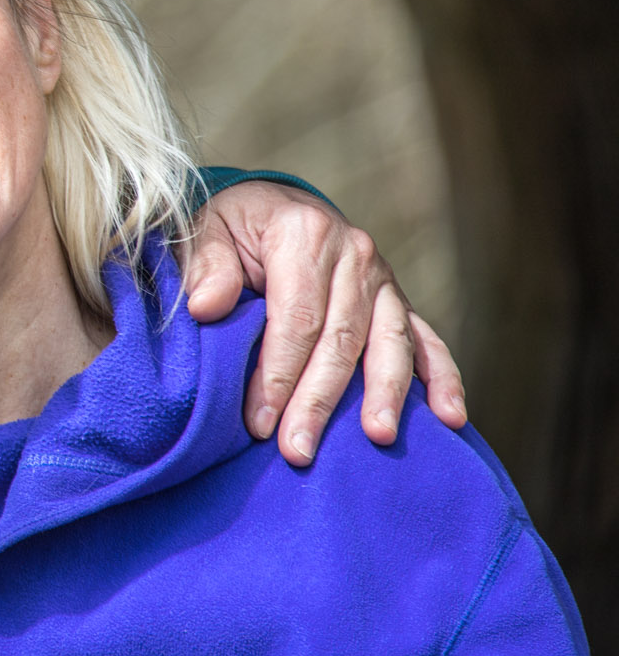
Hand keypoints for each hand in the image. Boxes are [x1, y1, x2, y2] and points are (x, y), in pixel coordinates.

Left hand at [180, 181, 465, 466]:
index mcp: (306, 234)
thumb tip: (206, 307)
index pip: (296, 319)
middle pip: (341, 340)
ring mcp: (383, 278)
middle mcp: (354, 254)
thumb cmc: (235, 228)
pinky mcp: (399, 300)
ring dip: (385, 395)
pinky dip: (443, 378)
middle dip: (319, 401)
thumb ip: (206, 267)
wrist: (274, 206)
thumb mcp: (207, 230)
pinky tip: (449, 418)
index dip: (278, 374)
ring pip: (389, 344)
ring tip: (377, 437)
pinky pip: (427, 340)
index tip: (259, 422)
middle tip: (299, 449)